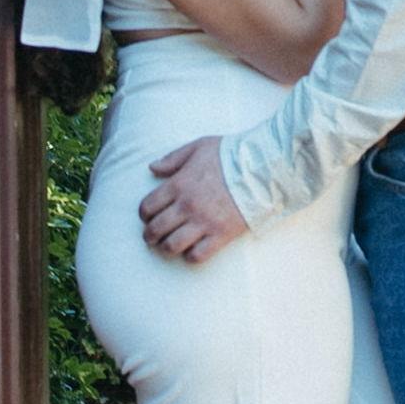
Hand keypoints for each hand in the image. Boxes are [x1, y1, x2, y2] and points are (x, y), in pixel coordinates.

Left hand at [138, 135, 252, 267]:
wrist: (261, 169)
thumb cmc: (229, 155)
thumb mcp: (198, 147)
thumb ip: (172, 158)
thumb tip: (152, 168)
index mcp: (178, 185)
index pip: (148, 206)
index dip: (144, 214)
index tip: (148, 216)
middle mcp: (187, 206)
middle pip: (156, 229)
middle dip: (149, 235)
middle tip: (152, 236)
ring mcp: (203, 222)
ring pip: (172, 245)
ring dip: (165, 248)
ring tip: (167, 246)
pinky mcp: (220, 235)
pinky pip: (198, 255)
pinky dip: (190, 256)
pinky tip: (191, 250)